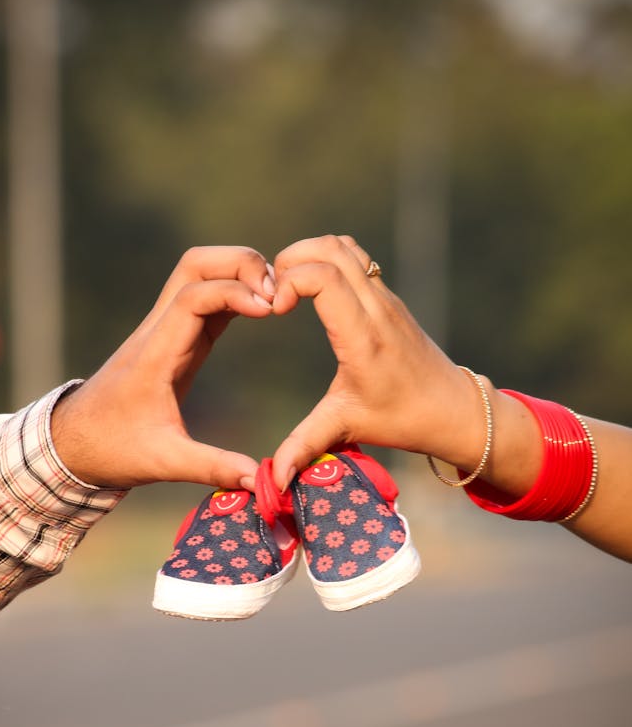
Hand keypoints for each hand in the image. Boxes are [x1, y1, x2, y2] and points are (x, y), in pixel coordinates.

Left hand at [51, 246, 274, 489]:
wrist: (75, 442)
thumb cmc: (113, 449)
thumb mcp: (164, 463)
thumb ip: (212, 468)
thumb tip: (260, 481)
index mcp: (155, 354)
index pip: (193, 297)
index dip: (235, 292)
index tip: (271, 309)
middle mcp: (157, 331)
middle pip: (195, 265)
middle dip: (240, 264)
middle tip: (278, 293)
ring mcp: (164, 330)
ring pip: (199, 273)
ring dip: (238, 273)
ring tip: (276, 299)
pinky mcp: (174, 339)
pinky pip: (205, 300)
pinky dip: (234, 294)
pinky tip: (262, 310)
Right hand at [270, 234, 490, 490]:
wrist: (454, 409)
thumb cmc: (402, 418)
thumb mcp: (347, 428)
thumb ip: (304, 446)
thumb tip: (274, 479)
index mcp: (363, 337)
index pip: (324, 277)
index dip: (290, 281)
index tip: (274, 310)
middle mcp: (376, 308)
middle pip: (331, 248)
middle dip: (291, 259)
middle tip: (272, 291)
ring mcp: (385, 297)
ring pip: (344, 246)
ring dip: (309, 254)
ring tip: (287, 286)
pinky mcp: (388, 296)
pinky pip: (354, 258)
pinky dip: (326, 260)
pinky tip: (311, 290)